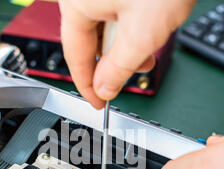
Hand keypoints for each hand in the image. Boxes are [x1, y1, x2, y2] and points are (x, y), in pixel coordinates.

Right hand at [58, 0, 195, 107]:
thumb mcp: (141, 34)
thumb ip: (118, 69)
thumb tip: (104, 88)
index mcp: (77, 4)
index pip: (76, 58)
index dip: (87, 86)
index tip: (98, 103)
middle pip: (90, 42)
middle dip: (112, 64)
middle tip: (131, 75)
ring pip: (104, 28)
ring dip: (124, 45)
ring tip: (147, 49)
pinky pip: (113, 11)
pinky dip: (129, 27)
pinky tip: (145, 28)